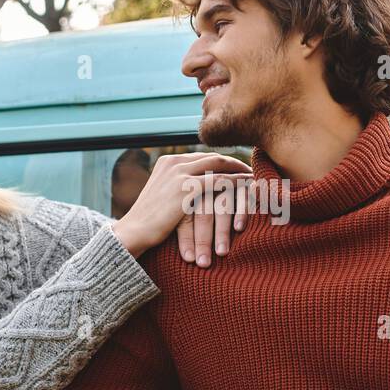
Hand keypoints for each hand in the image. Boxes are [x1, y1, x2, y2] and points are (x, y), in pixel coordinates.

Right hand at [111, 153, 250, 257]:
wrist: (134, 232)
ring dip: (240, 170)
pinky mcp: (187, 187)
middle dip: (234, 163)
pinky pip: (221, 181)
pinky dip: (238, 182)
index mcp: (167, 162)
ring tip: (255, 177)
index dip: (221, 162)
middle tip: (251, 170)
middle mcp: (174, 162)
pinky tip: (250, 187)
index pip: (201, 156)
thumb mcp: (161, 198)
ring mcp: (180, 172)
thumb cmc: (148, 222)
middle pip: (213, 157)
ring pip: (220, 165)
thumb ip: (176, 189)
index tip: (237, 168)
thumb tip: (191, 193)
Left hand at [177, 170, 250, 266]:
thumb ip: (189, 230)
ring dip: (221, 231)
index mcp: (191, 195)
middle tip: (203, 263)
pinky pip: (243, 197)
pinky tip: (239, 228)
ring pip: (222, 207)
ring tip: (221, 253)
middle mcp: (207, 188)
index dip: (187, 239)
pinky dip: (241, 213)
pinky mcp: (245, 183)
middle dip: (202, 239)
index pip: (186, 218)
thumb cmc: (214, 210)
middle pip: (202, 214)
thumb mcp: (198, 216)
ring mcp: (226, 185)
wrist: (239, 182)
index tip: (189, 259)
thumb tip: (187, 259)